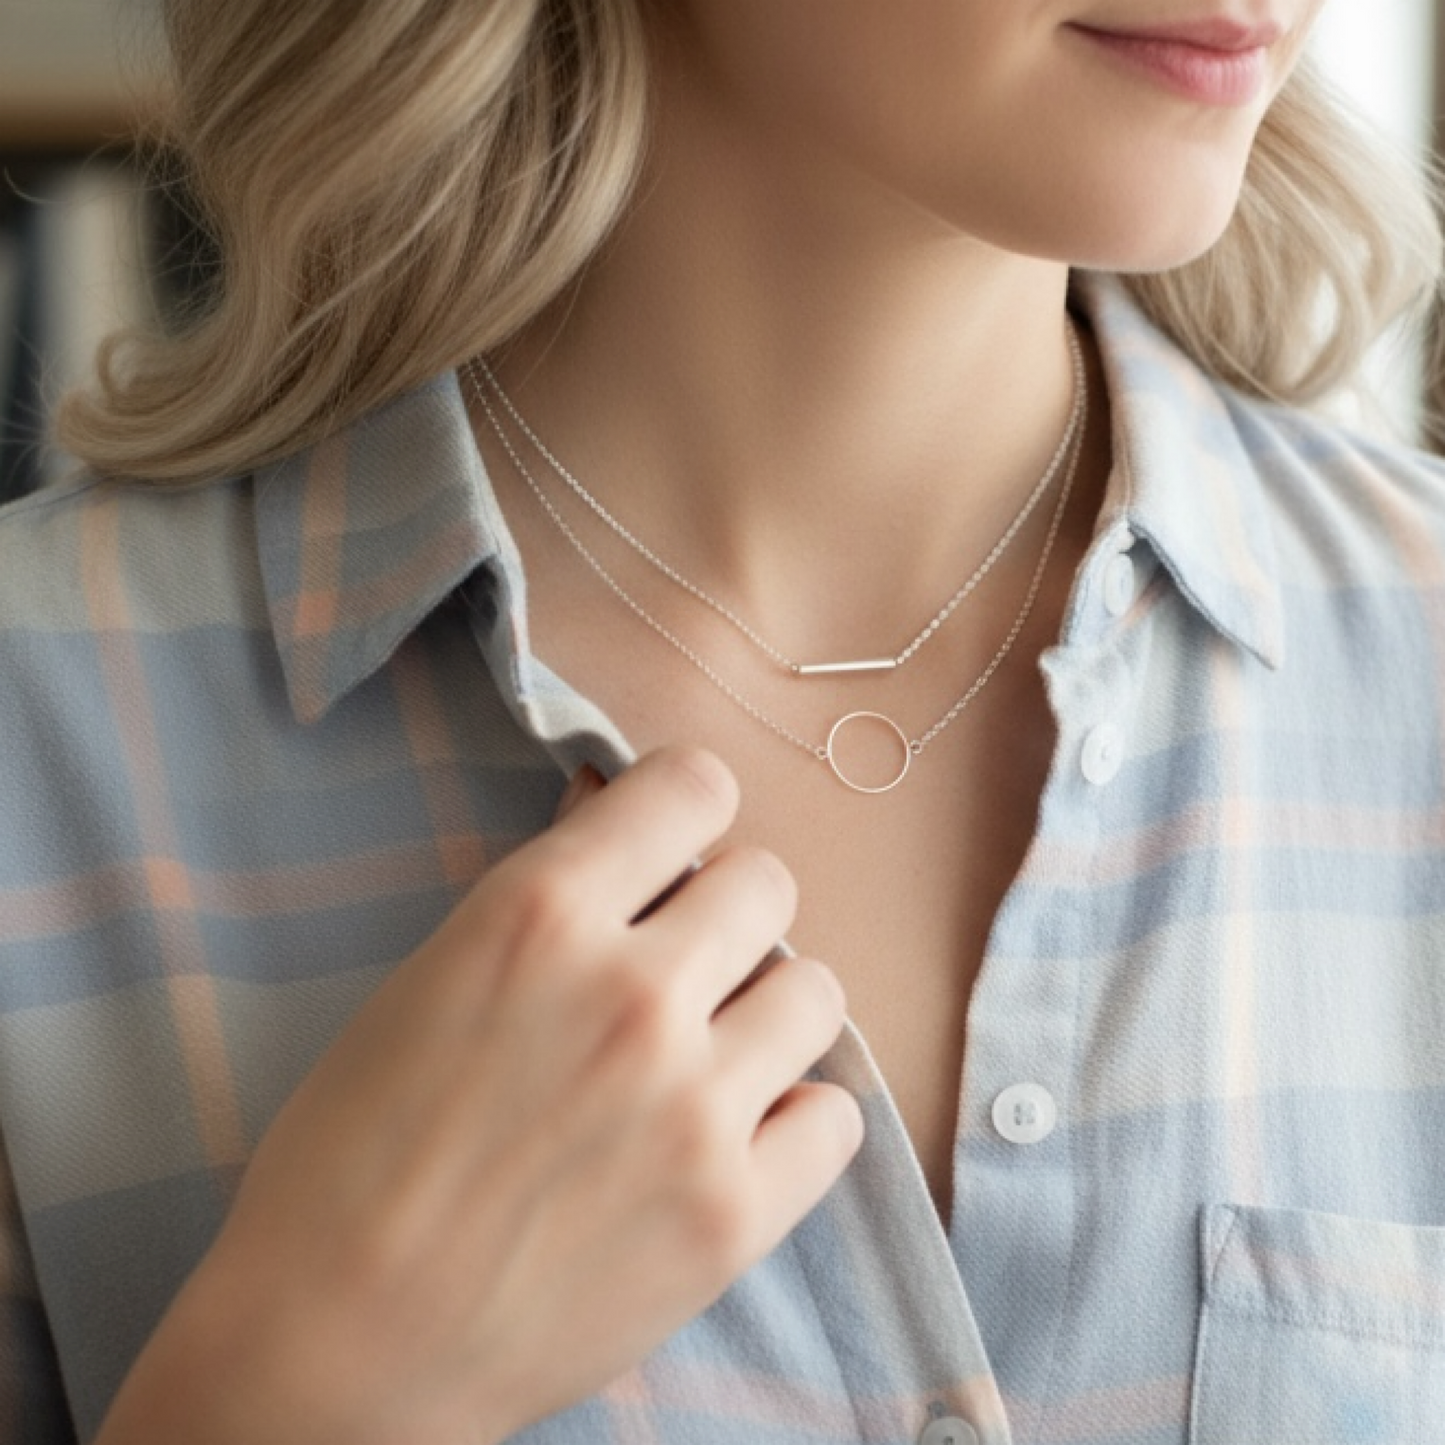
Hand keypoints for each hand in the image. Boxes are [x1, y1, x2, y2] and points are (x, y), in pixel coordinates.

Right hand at [98, 747, 861, 1444]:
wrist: (340, 1344)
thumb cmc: (352, 1157)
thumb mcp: (429, 983)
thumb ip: (544, 904)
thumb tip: (623, 829)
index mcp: (540, 916)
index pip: (693, 786)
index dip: (684, 809)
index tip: (673, 847)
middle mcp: (634, 994)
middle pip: (767, 881)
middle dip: (726, 912)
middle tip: (683, 965)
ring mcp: (696, 1106)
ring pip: (816, 990)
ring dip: (768, 1010)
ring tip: (713, 1054)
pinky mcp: (734, 1214)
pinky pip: (835, 1116)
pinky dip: (792, 1121)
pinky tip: (733, 1139)